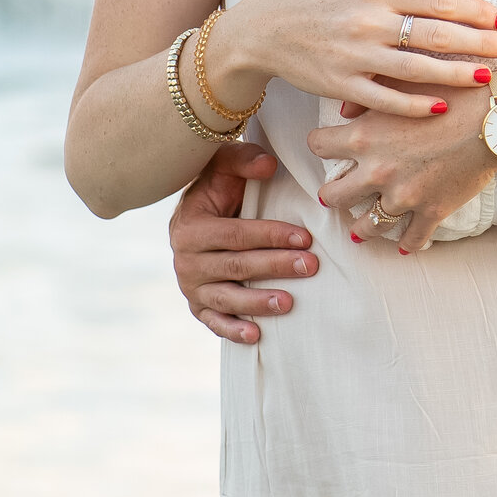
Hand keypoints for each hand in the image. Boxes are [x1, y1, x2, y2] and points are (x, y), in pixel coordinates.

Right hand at [171, 144, 320, 343]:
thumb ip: (243, 160)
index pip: (236, 234)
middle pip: (236, 266)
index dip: (271, 236)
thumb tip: (269, 165)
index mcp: (191, 226)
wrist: (195, 216)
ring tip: (289, 303)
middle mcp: (186, 259)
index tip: (306, 238)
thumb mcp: (223, 166)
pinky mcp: (197, 305)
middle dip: (275, 267)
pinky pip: (213, 322)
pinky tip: (257, 335)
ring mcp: (191, 286)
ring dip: (258, 303)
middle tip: (310, 266)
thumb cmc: (218, 188)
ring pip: (226, 298)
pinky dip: (233, 330)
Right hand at [211, 0, 496, 120]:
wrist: (269, 28)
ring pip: (416, 68)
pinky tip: (442, 107)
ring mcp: (355, 55)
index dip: (477, 10)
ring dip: (456, 74)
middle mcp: (368, 19)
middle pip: (436, 32)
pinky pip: (385, 99)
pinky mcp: (342, 85)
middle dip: (479, 41)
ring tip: (487, 78)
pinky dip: (415, 105)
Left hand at [307, 89, 496, 252]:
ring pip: (366, 226)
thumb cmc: (452, 92)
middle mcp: (376, 171)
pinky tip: (403, 245)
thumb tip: (344, 112)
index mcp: (364, 136)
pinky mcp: (431, 212)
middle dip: (332, 194)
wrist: (496, 119)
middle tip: (338, 192)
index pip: (317, 145)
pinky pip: (411, 238)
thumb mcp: (404, 81)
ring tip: (361, 228)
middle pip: (332, 196)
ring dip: (362, 227)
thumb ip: (367, 96)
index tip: (328, 146)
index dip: (322, 144)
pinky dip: (406, 243)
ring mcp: (403, 196)